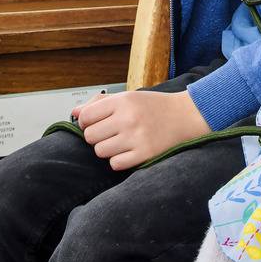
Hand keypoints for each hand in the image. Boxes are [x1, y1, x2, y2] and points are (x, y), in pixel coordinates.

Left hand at [72, 89, 210, 170]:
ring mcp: (136, 137)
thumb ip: (100, 104)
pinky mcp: (145, 154)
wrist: (185, 116)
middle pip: (90, 137)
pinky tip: (128, 152)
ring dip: (107, 149)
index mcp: (123, 101)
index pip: (85, 117)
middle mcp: (128, 118)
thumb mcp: (128, 97)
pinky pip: (115, 164)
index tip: (94, 124)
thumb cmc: (154, 106)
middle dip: (97, 137)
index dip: (86, 123)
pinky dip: (118, 160)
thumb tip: (74, 112)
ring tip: (120, 142)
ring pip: (100, 152)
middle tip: (110, 134)